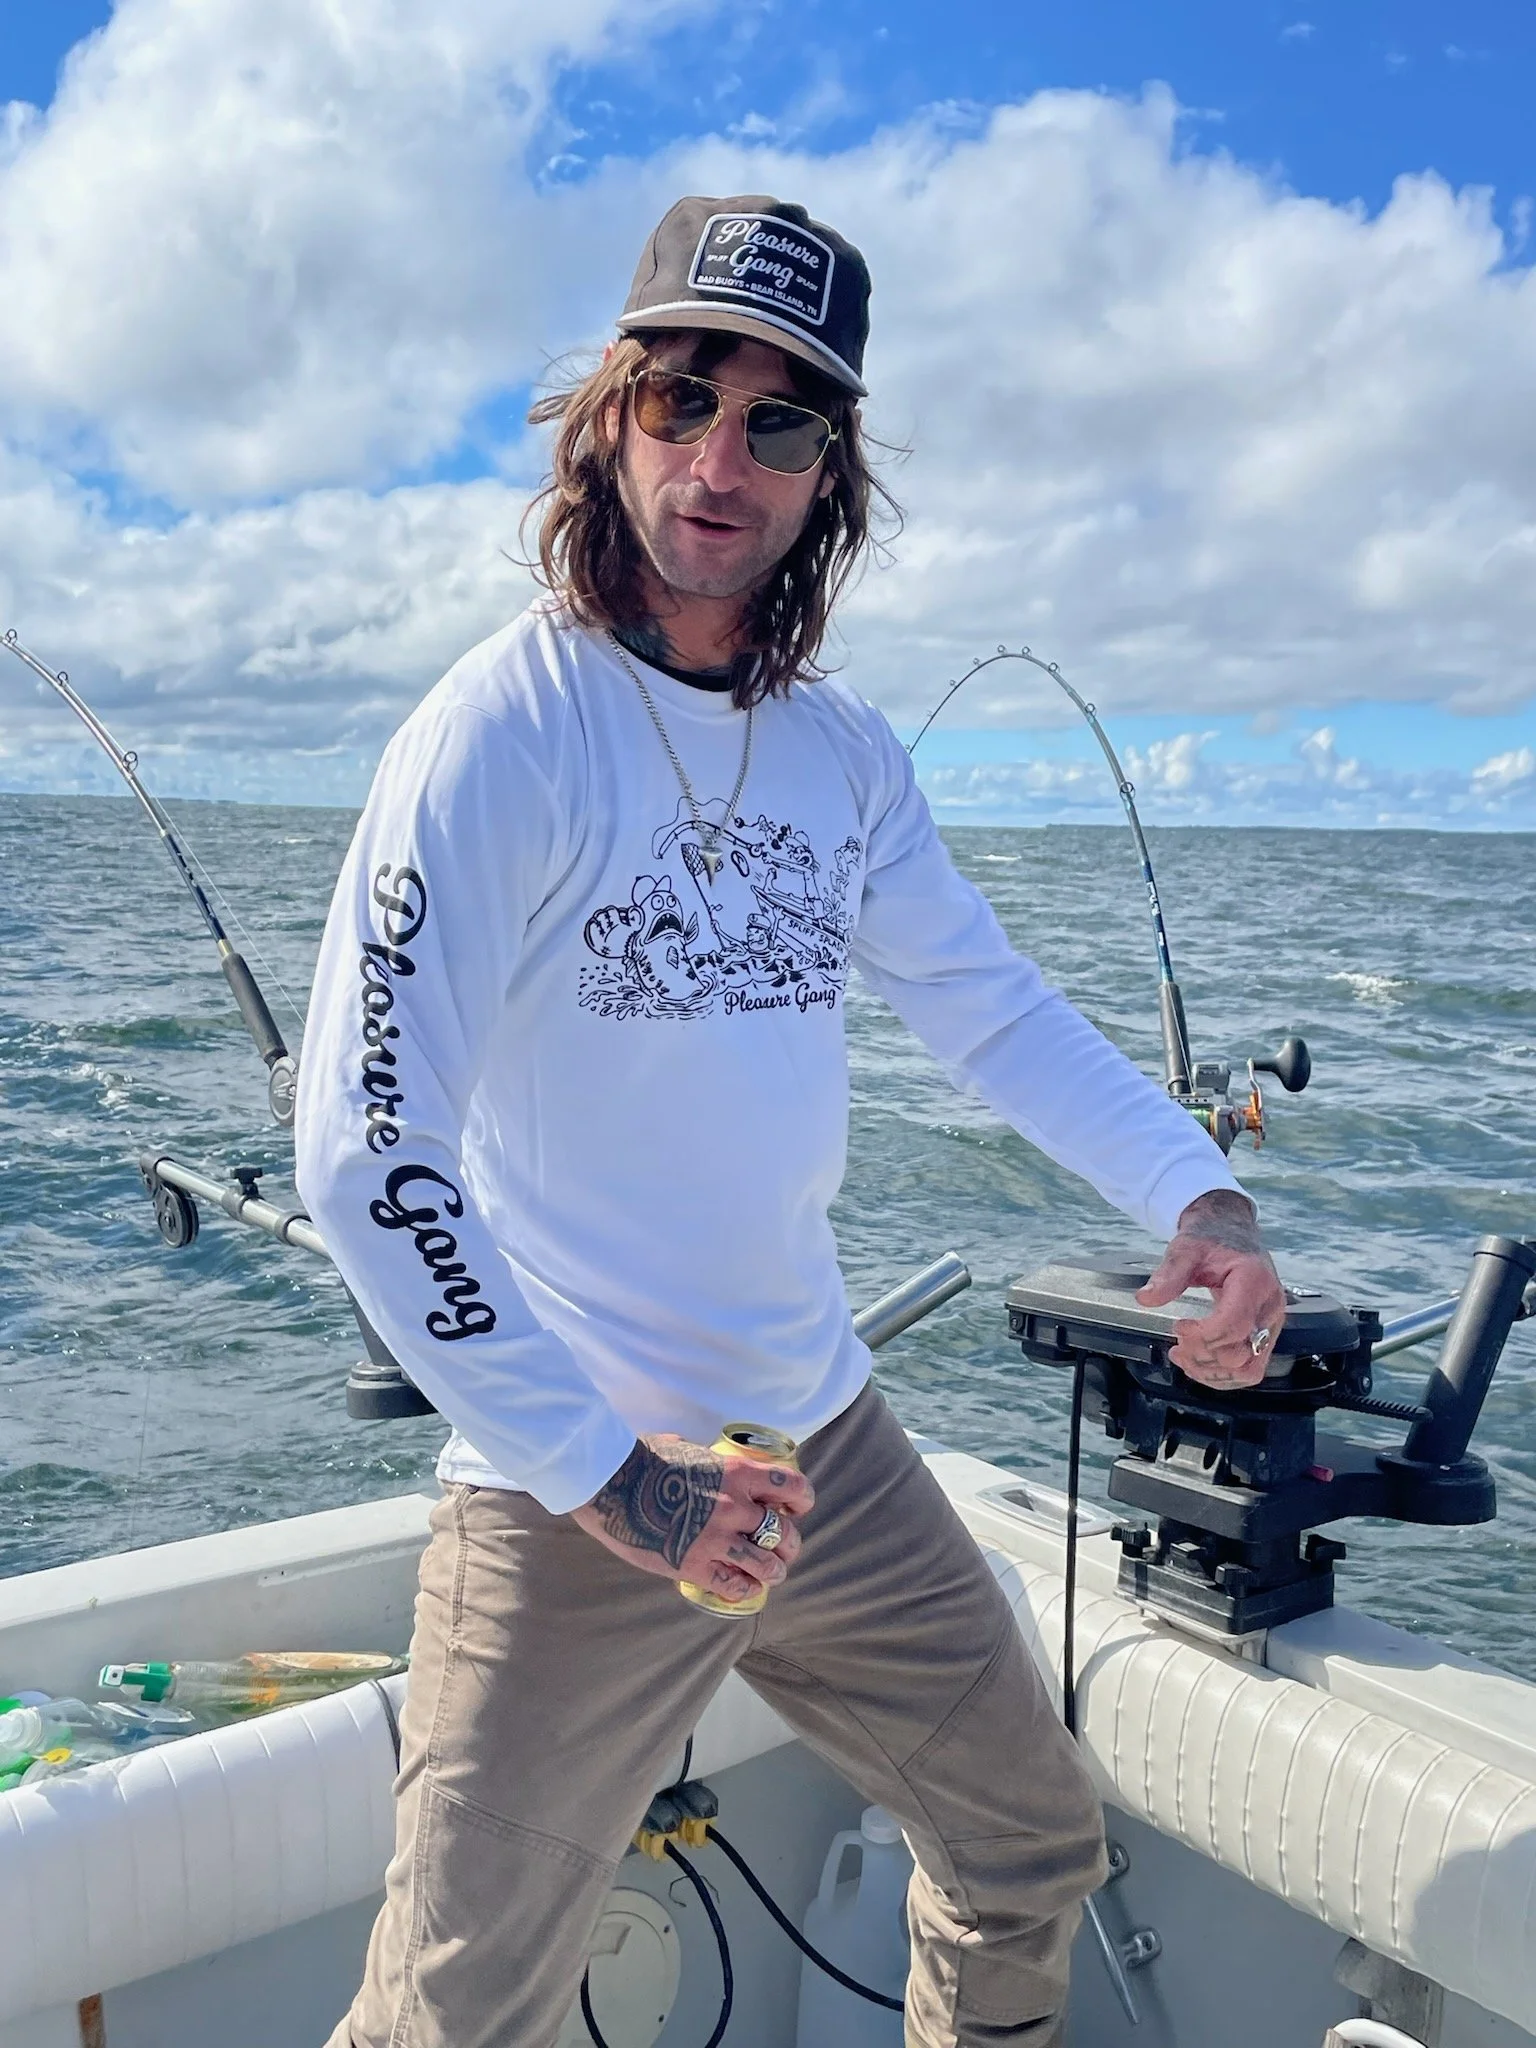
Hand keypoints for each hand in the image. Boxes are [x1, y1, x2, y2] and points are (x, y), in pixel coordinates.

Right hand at [572, 1434, 814, 1604]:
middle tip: (781, 1548)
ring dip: (773, 1572)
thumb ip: (707, 1459)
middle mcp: (736, 1506)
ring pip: (767, 1565)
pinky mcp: (695, 1566)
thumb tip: (705, 1460)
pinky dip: (744, 1590)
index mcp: (737, 1472)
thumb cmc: (643, 1458)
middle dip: (788, 1544)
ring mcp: (717, 1539)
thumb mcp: (687, 1447)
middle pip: (785, 1533)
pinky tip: (743, 1587)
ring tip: (770, 1575)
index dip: (801, 1500)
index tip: (796, 1507)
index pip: (792, 1486)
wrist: (611, 1483)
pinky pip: (734, 1586)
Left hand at [1136, 1189, 1286, 1390]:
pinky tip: (1197, 1363)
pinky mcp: (1265, 1336)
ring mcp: (1271, 1324)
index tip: (1179, 1326)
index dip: (1202, 1336)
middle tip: (1177, 1343)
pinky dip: (1222, 1375)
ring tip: (1183, 1356)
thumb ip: (1169, 1274)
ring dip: (1211, 1372)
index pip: (1234, 1325)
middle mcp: (1270, 1306)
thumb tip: (1147, 1299)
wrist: (1230, 1231)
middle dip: (1202, 1355)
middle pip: (1241, 1353)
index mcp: (1254, 1280)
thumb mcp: (1186, 1248)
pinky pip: (1250, 1369)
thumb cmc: (1212, 1238)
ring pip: (1249, 1369)